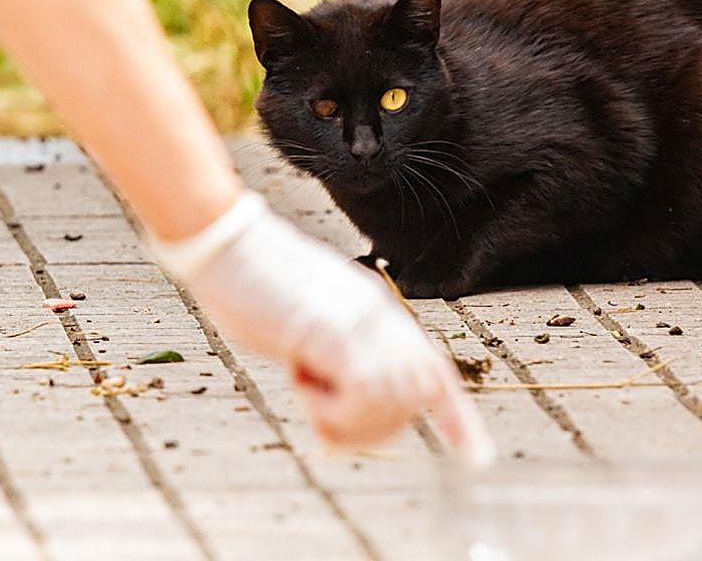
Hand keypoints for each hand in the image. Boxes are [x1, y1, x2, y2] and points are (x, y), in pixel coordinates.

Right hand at [150, 192, 493, 465]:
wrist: (225, 243)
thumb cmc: (249, 286)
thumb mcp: (303, 327)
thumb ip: (331, 361)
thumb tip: (338, 418)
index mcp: (377, 314)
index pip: (435, 370)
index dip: (456, 418)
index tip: (477, 457)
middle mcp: (381, 317)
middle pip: (418, 396)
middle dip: (377, 429)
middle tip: (322, 418)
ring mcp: (363, 322)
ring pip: (394, 402)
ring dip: (348, 420)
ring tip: (304, 389)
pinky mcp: (336, 331)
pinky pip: (363, 394)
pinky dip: (333, 410)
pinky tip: (300, 380)